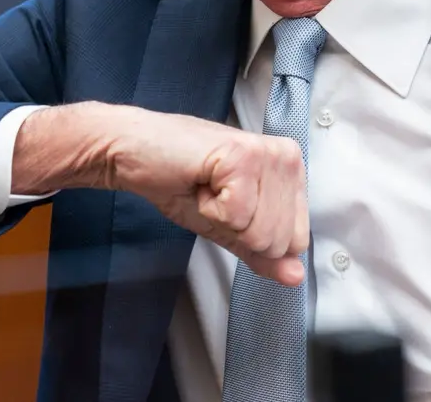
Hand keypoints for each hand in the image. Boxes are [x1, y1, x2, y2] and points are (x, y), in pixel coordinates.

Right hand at [14, 102, 307, 285]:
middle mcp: (287, 158)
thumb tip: (294, 277)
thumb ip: (261, 252)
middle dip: (237, 230)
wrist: (133, 153)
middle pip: (281, 241)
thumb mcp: (227, 226)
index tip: (230, 206)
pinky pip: (237, 218)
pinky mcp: (243, 157)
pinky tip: (199, 182)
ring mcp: (267, 155)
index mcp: (290, 171)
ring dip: (222, 219)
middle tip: (214, 197)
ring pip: (262, 233)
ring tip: (208, 189)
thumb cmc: (178, 180)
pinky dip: (208, 209)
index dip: (254, 237)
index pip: (297, 241)